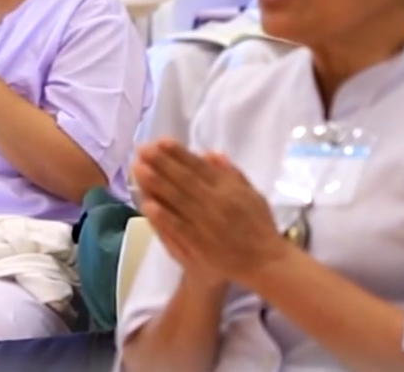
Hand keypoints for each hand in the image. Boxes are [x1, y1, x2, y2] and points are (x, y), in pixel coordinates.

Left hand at [132, 140, 290, 287]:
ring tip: (138, 169)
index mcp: (228, 190)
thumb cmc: (259, 226)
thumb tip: (210, 153)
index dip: (179, 153)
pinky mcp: (198, 246)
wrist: (265, 262)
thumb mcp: (252, 194)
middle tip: (142, 149)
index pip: (199, 167)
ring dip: (156, 184)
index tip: (160, 141)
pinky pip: (177, 228)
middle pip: (184, 180)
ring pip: (177, 201)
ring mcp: (205, 225)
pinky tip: (148, 203)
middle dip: (161, 163)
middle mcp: (216, 204)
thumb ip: (231, 174)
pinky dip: (162, 216)